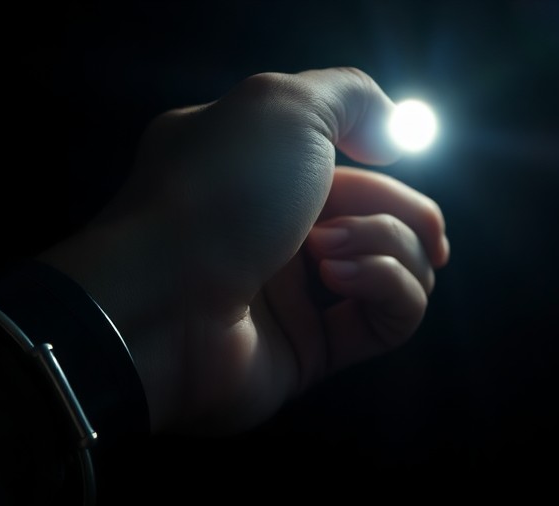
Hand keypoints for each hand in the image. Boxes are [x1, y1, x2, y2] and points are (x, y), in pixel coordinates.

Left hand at [43, 67, 449, 433]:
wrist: (158, 303)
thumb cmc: (213, 194)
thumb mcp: (283, 105)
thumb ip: (350, 98)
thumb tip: (394, 131)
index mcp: (255, 172)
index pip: (347, 163)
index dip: (384, 162)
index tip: (397, 157)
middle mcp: (272, 232)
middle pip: (383, 214)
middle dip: (400, 209)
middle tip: (375, 218)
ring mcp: (291, 296)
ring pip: (397, 265)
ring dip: (389, 246)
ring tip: (325, 253)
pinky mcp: (311, 353)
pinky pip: (389, 320)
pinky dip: (390, 290)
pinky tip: (343, 280)